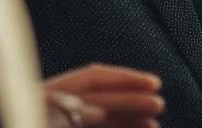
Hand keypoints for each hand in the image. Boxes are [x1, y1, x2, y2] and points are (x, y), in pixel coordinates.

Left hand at [44, 63, 163, 126]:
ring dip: (129, 120)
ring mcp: (59, 121)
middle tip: (160, 105)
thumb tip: (98, 111)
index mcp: (42, 95)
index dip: (124, 79)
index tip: (154, 84)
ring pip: (101, 120)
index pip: (92, 78)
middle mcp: (53, 107)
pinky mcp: (56, 127)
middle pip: (99, 100)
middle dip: (131, 102)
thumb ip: (64, 113)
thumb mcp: (41, 118)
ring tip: (154, 125)